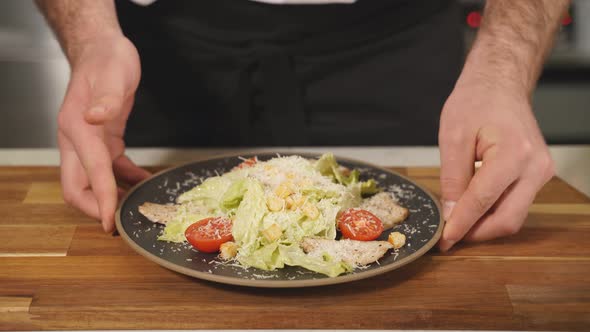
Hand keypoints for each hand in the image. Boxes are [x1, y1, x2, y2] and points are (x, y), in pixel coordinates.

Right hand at [58, 34, 149, 231]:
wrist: (101, 49)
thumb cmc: (106, 60)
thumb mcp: (112, 75)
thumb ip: (107, 98)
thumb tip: (97, 117)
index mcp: (76, 127)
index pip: (89, 172)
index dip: (100, 199)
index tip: (109, 222)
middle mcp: (77, 139)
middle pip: (76, 186)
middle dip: (94, 208)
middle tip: (119, 223)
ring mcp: (88, 142)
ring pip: (92, 182)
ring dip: (110, 198)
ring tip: (136, 209)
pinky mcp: (103, 140)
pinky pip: (110, 169)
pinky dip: (125, 179)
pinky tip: (144, 183)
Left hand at [437, 78, 554, 250]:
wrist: (500, 84)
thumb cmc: (477, 101)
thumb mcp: (453, 138)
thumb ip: (452, 179)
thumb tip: (449, 213)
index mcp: (514, 154)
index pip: (483, 201)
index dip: (461, 224)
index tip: (444, 240)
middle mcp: (535, 167)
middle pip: (507, 219)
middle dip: (477, 232)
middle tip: (450, 236)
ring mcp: (541, 172)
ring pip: (513, 215)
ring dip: (485, 224)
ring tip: (457, 220)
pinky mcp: (537, 175)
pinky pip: (516, 203)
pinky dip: (493, 211)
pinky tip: (472, 207)